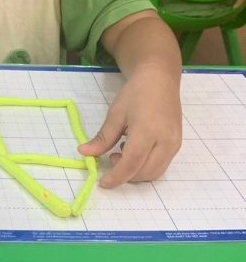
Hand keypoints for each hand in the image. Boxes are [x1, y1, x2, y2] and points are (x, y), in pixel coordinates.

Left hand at [77, 68, 181, 186]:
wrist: (159, 79)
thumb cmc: (136, 93)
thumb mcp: (115, 114)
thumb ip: (102, 138)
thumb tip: (84, 153)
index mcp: (147, 131)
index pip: (131, 164)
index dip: (116, 177)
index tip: (103, 182)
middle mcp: (165, 141)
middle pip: (145, 172)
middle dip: (125, 175)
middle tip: (111, 158)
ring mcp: (174, 144)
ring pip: (155, 172)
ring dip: (136, 172)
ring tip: (122, 152)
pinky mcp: (177, 144)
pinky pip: (161, 165)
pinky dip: (146, 166)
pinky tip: (135, 150)